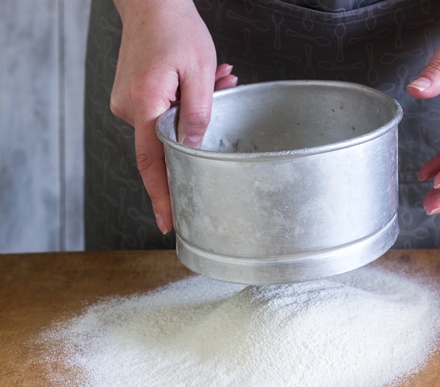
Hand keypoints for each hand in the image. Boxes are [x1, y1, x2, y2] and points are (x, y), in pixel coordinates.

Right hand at [110, 0, 236, 233]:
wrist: (151, 1)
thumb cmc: (175, 28)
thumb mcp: (200, 71)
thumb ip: (200, 114)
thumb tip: (195, 149)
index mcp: (145, 105)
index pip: (153, 164)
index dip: (162, 196)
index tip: (169, 221)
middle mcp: (129, 108)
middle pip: (166, 143)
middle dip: (197, 132)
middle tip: (220, 94)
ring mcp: (127, 103)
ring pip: (167, 125)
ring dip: (195, 109)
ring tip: (215, 79)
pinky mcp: (132, 96)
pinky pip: (161, 112)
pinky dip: (184, 102)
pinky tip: (199, 81)